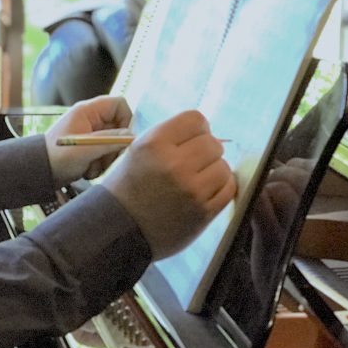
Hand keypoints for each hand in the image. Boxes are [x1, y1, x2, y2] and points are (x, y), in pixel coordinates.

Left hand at [44, 96, 132, 185]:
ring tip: (92, 167)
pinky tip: (87, 170)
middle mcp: (90, 119)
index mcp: (87, 111)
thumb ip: (110, 140)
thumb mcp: (86, 149)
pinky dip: (100, 164)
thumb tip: (131, 136)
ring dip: (106, 158)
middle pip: (119, 126)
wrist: (39, 171)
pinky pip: (105, 153)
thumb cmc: (57, 157)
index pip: (119, 104)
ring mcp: (90, 133)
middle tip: (105, 159)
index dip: (126, 119)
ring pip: (113, 142)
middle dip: (114, 146)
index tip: (123, 138)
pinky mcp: (89, 146)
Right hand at [100, 110, 235, 259]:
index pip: (196, 119)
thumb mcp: (137, 151)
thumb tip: (206, 133)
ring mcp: (191, 189)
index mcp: (155, 144)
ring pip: (223, 166)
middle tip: (191, 164)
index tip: (190, 140)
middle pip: (212, 143)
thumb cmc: (127, 187)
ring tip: (195, 180)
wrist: (119, 228)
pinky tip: (203, 192)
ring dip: (213, 171)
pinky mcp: (203, 211)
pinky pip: (228, 188)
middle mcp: (174, 164)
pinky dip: (219, 188)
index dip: (196, 129)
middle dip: (205, 151)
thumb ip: (169, 137)